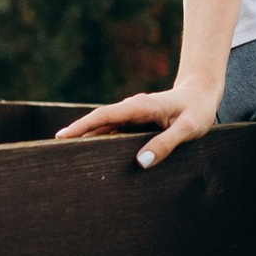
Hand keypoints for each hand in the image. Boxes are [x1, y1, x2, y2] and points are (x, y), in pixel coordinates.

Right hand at [56, 81, 221, 167]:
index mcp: (140, 107)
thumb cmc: (197, 110)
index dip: (82, 127)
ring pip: (104, 127)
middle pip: (98, 121)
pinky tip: (91, 153)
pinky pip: (113, 131)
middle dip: (76, 134)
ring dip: (86, 138)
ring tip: (66, 156)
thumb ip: (166, 144)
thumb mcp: (188, 128)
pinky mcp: (135, 121)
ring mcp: (132, 115)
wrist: (202, 92)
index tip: (62, 137)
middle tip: (54, 151)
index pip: (105, 116)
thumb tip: (140, 162)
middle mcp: (131, 109)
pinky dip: (100, 139)